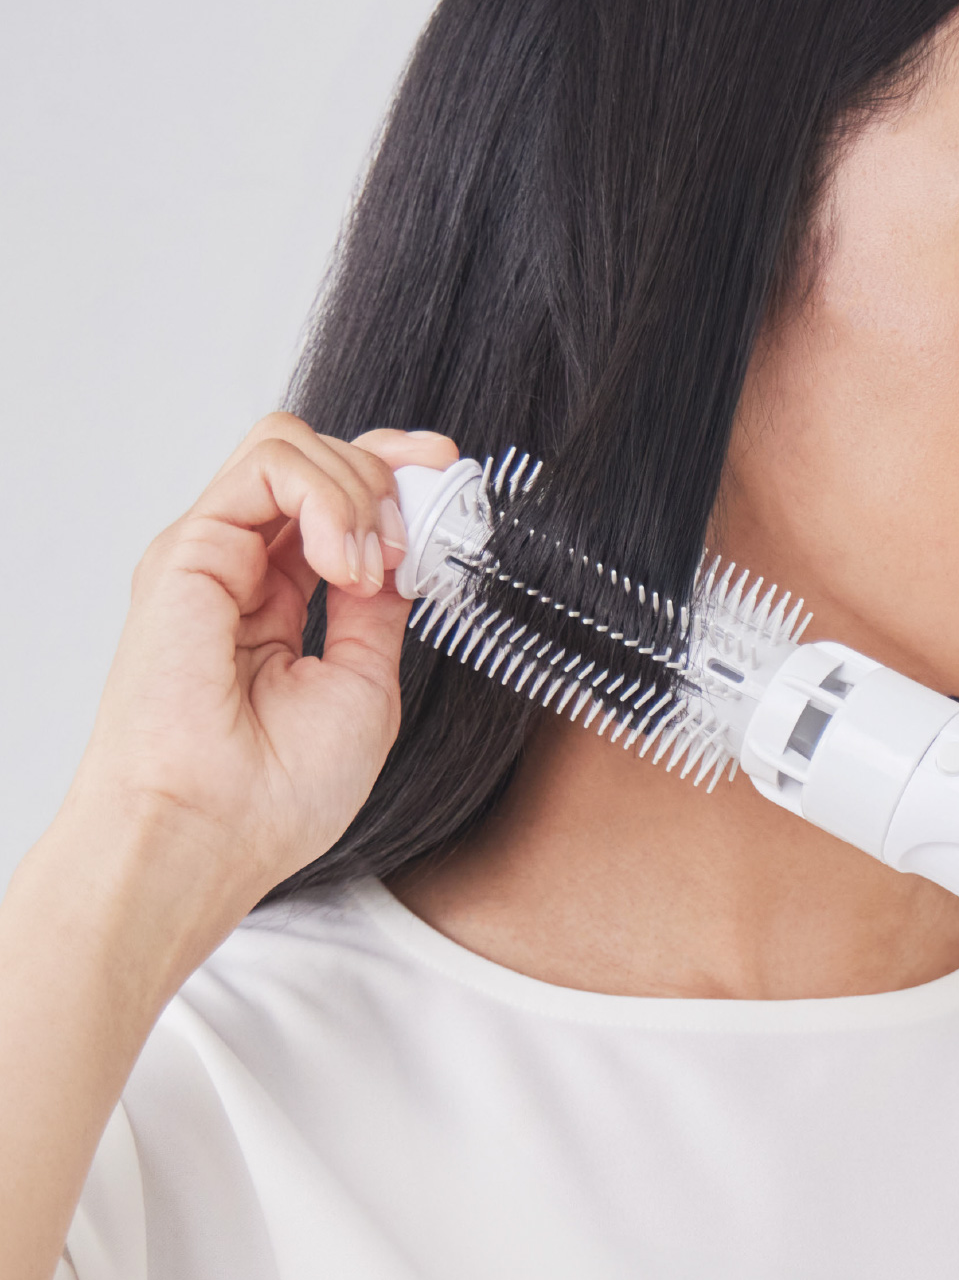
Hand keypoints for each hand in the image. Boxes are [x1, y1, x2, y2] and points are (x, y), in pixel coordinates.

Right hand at [59, 414, 458, 993]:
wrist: (213, 834)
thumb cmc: (276, 791)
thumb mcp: (363, 680)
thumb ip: (376, 608)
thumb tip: (404, 550)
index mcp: (277, 597)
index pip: (330, 495)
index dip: (391, 470)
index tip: (447, 472)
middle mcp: (241, 566)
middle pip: (315, 457)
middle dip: (387, 474)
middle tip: (413, 541)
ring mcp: (214, 553)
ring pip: (290, 445)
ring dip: (357, 489)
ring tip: (371, 569)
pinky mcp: (190, 550)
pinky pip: (268, 467)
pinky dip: (327, 497)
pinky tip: (346, 565)